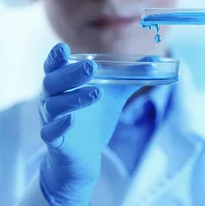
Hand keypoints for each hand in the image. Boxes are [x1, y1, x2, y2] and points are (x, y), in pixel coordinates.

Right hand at [38, 43, 140, 205]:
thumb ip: (129, 77)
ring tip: (97, 93)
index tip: (63, 48)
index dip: (55, 58)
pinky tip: (71, 120)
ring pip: (54, 106)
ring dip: (74, 98)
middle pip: (53, 83)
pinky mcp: (56, 142)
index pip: (53, 67)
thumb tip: (154, 59)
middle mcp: (51, 100)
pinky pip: (51, 132)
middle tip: (92, 68)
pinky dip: (60, 126)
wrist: (84, 158)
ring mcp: (50, 121)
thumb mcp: (113, 96)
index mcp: (62, 86)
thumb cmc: (93, 120)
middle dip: (71, 74)